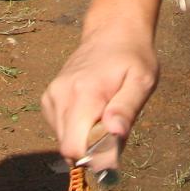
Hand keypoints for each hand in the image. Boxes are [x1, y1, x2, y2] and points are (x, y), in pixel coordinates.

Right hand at [42, 24, 158, 165]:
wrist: (112, 32)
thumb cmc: (132, 58)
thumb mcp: (142, 81)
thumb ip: (127, 109)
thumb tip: (115, 134)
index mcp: (84, 94)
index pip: (74, 147)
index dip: (94, 158)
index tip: (114, 146)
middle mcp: (60, 96)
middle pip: (69, 148)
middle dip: (92, 148)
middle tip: (113, 126)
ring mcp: (51, 96)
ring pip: (64, 140)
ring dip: (85, 138)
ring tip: (104, 114)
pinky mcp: (48, 99)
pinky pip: (60, 129)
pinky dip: (76, 129)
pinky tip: (92, 109)